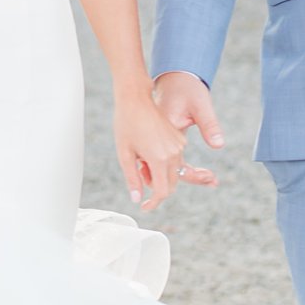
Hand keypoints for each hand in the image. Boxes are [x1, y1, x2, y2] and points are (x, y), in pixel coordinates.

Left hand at [116, 89, 202, 212]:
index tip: (144, 206)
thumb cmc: (126, 124)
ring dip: (160, 175)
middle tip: (140, 181)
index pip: (162, 191)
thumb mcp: (125, 154)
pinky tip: (148, 152)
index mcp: (159, 158)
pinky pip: (175, 160)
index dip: (153, 202)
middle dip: (157, 189)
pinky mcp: (179, 139)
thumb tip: (137, 198)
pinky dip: (164, 164)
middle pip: (170, 184)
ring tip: (141, 161)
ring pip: (174, 173)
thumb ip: (132, 179)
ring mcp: (179, 145)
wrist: (136, 98)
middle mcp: (173, 153)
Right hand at [151, 70, 224, 181]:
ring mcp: (160, 138)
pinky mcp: (164, 137)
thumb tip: (219, 145)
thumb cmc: (188, 88)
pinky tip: (201, 170)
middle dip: (192, 178)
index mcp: (166, 132)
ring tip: (211, 179)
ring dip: (188, 174)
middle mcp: (159, 139)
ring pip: (169, 165)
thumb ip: (209, 125)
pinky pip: (170, 157)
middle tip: (214, 181)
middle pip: (169, 169)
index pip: (174, 164)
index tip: (210, 179)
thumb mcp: (201, 104)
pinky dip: (182, 166)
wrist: (176, 75)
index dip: (192, 176)